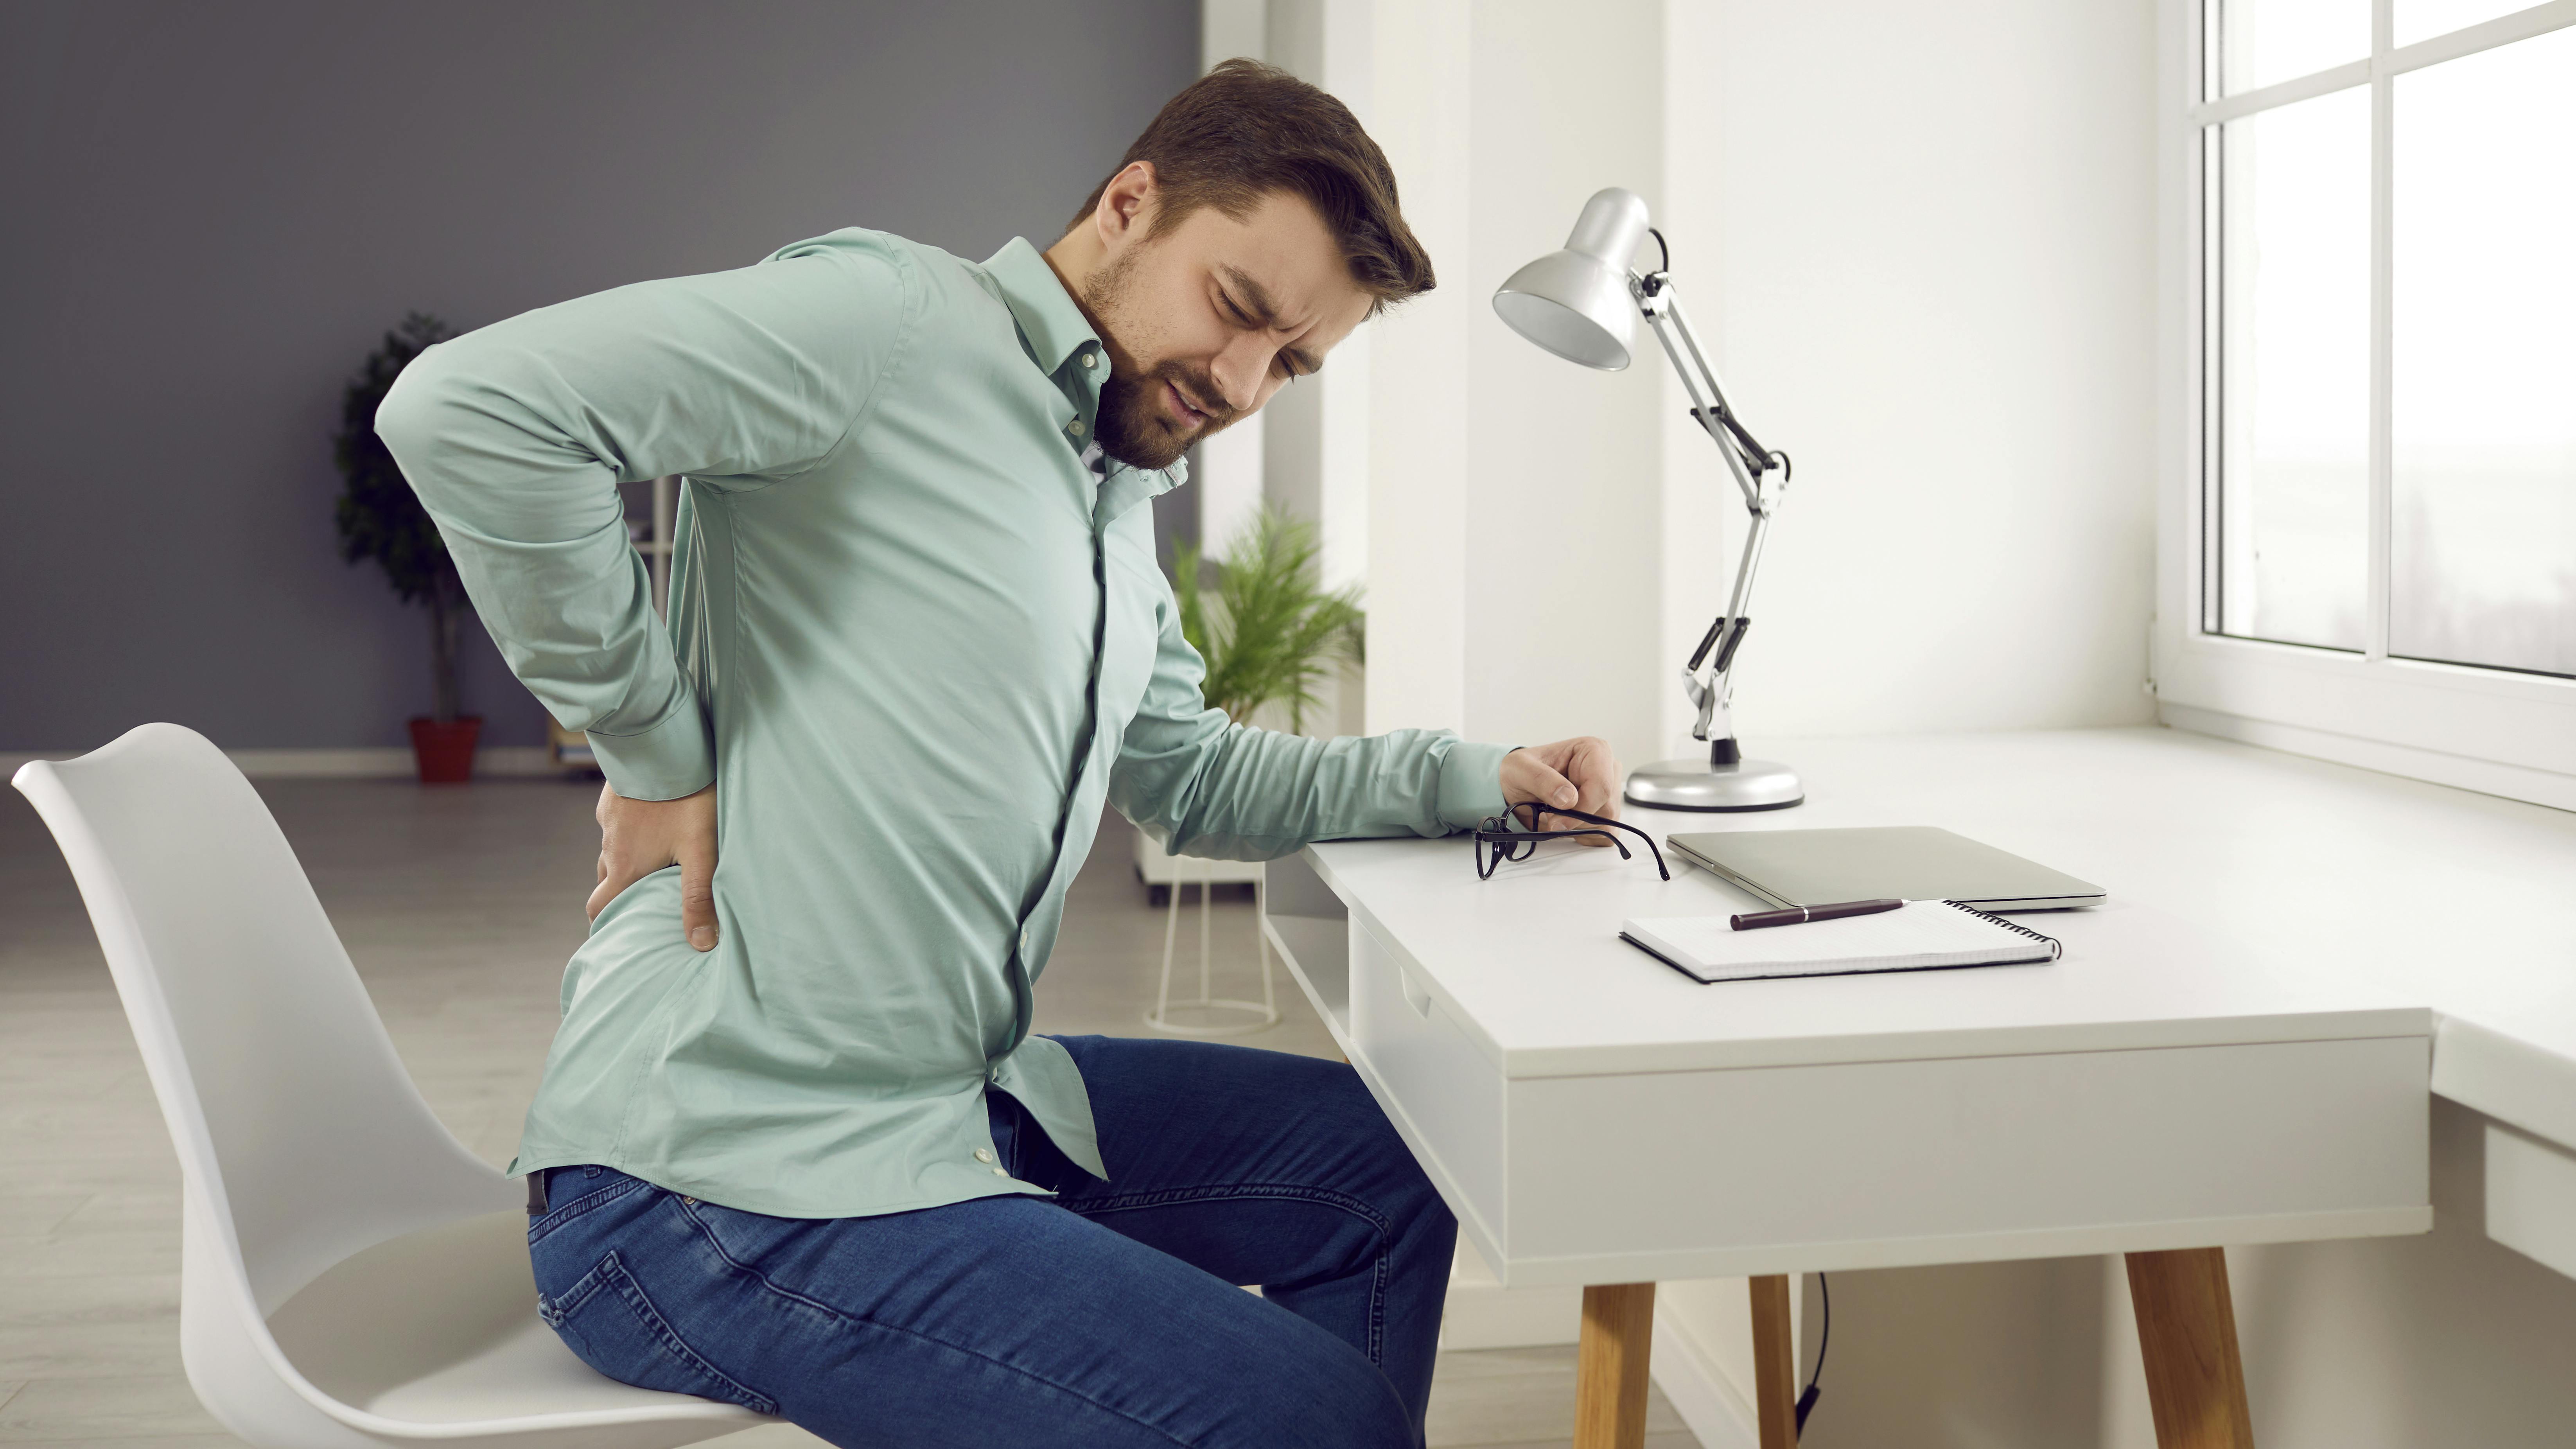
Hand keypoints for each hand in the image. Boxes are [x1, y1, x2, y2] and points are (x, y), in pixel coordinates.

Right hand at [587, 782, 718, 948]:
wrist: (662, 745)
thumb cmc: (685, 799)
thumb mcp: (700, 851)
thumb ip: (699, 897)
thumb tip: (701, 945)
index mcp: (625, 868)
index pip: (600, 909)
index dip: (606, 925)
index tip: (618, 934)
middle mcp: (610, 847)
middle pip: (605, 883)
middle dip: (618, 896)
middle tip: (641, 903)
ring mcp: (609, 821)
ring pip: (612, 852)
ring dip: (626, 863)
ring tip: (653, 866)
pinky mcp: (614, 798)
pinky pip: (617, 824)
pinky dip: (629, 833)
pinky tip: (653, 825)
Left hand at [1500, 737, 1623, 843]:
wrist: (1519, 788)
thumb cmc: (1523, 772)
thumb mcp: (1520, 769)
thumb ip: (1541, 780)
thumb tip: (1568, 798)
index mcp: (1594, 750)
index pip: (1601, 786)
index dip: (1581, 809)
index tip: (1556, 821)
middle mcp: (1607, 771)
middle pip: (1605, 808)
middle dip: (1575, 820)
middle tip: (1550, 818)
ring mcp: (1610, 794)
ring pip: (1606, 824)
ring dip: (1576, 828)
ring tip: (1555, 815)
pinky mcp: (1607, 815)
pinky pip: (1604, 835)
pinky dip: (1581, 835)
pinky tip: (1566, 822)